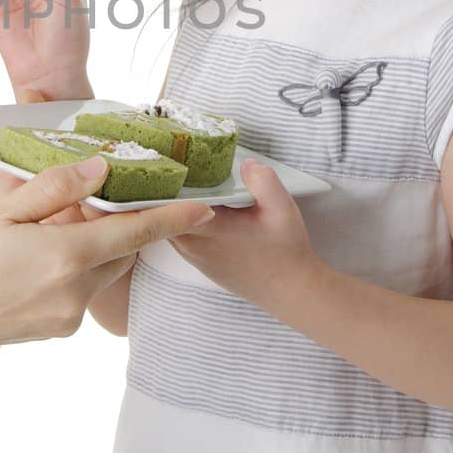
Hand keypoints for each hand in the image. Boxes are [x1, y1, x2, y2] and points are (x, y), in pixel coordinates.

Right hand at [0, 157, 214, 356]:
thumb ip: (54, 187)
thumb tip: (100, 168)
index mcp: (64, 257)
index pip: (135, 232)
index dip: (172, 218)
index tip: (204, 205)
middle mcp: (74, 293)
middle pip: (120, 250)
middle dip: (117, 221)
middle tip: (88, 193)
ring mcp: (66, 317)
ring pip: (100, 269)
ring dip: (91, 243)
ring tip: (44, 222)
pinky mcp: (54, 329)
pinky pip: (79, 289)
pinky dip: (72, 265)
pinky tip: (30, 252)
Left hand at [168, 159, 324, 310]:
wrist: (288, 290)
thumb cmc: (285, 251)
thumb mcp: (281, 208)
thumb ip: (262, 179)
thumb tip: (244, 163)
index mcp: (209, 227)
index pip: (170, 201)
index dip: (166, 180)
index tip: (170, 162)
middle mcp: (194, 244)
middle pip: (164, 211)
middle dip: (167, 189)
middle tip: (174, 167)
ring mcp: (194, 256)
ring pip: (171, 224)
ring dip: (175, 206)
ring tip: (185, 183)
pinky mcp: (200, 262)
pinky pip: (181, 236)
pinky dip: (184, 220)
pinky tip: (200, 208)